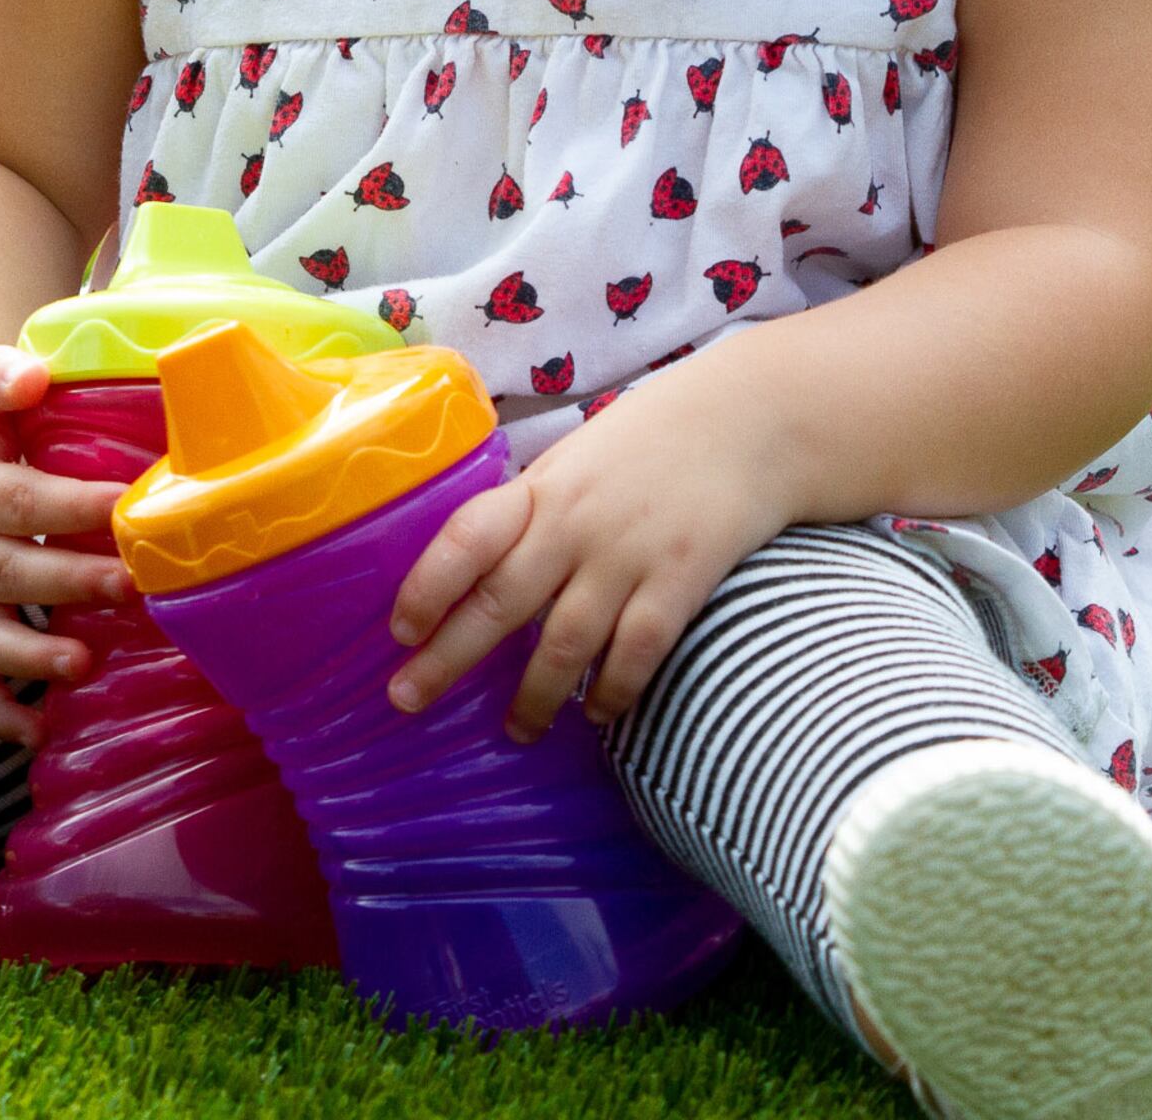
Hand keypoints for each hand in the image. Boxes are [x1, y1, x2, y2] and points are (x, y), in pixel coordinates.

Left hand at [381, 366, 791, 741]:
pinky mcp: (681, 583)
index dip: (427, 584)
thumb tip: (481, 567)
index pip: (468, 536)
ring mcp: (629, 556)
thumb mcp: (579, 459)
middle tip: (407, 700)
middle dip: (448, 659)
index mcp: (542, 487)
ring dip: (534, 698)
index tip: (400, 630)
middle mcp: (576, 524)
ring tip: (517, 731)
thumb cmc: (652, 440)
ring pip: (564, 645)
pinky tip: (598, 716)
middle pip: (500, 603)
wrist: (751, 421)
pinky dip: (612, 694)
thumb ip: (535, 509)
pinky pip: (635, 655)